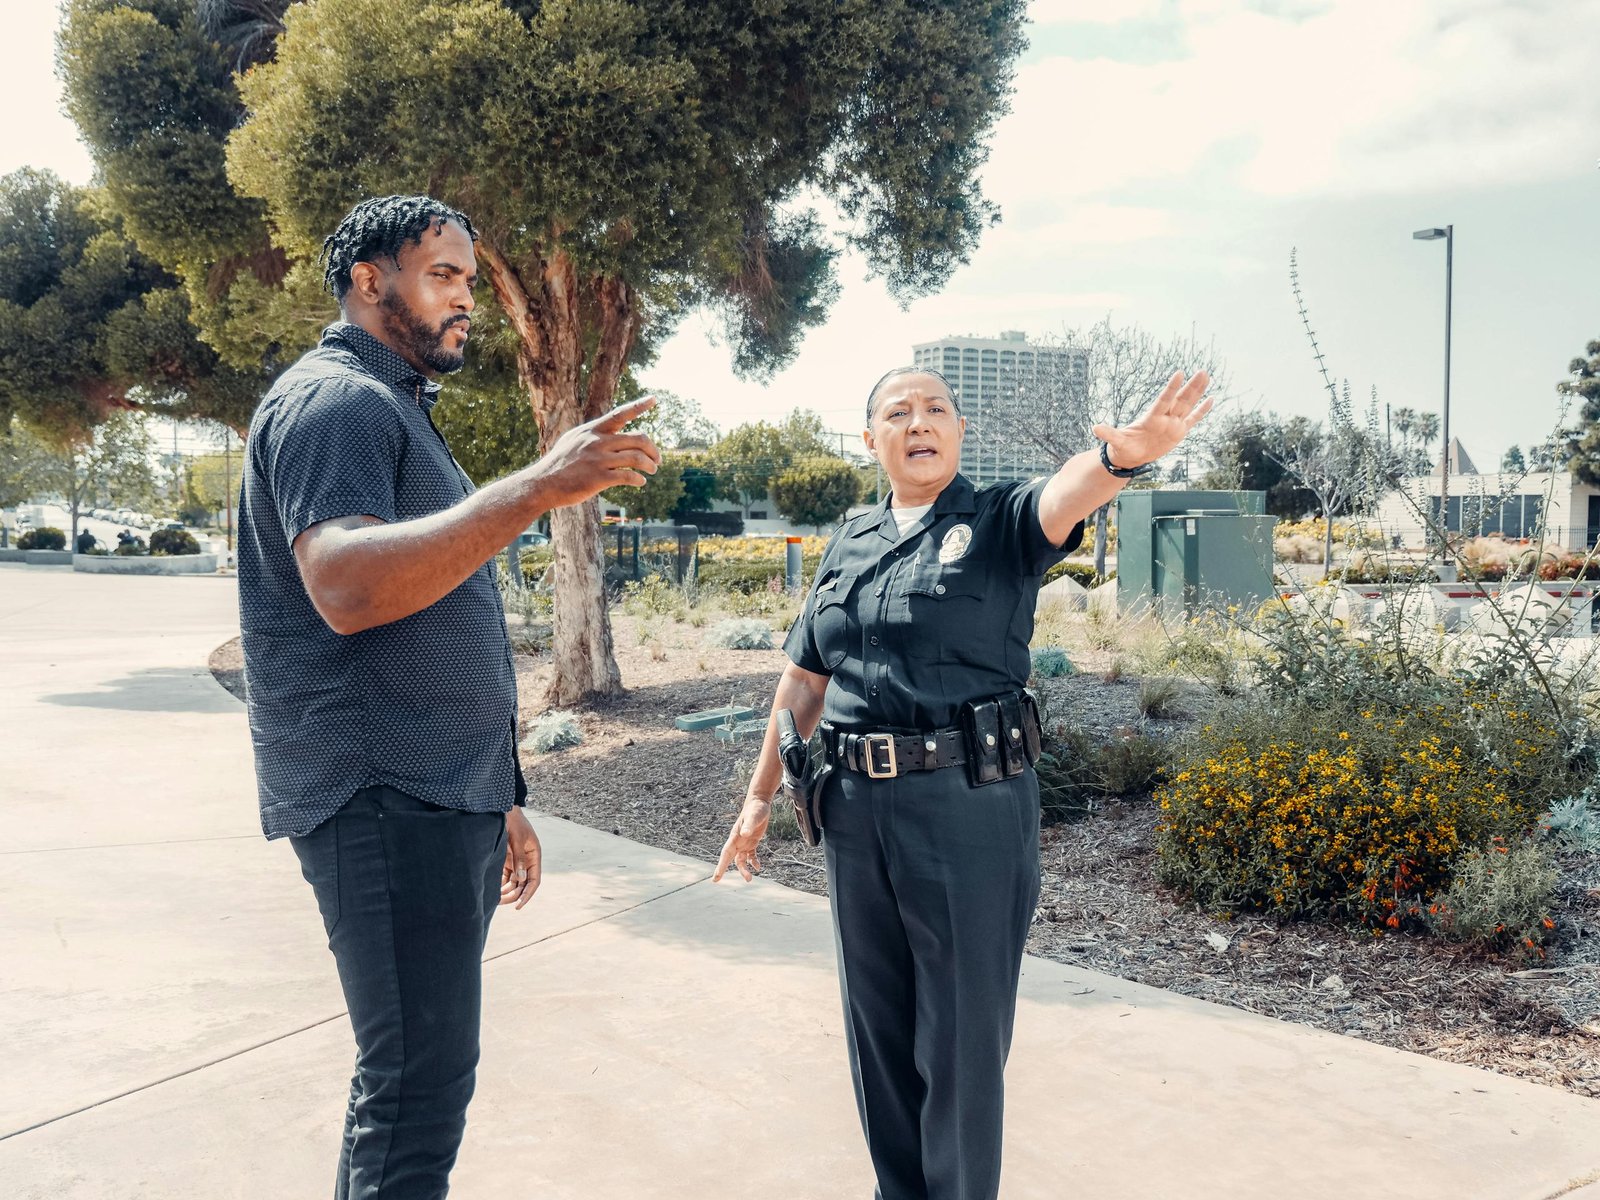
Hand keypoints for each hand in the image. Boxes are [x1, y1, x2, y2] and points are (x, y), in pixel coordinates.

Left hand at [500, 808, 541, 908]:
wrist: (504, 811)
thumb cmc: (513, 822)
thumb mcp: (517, 839)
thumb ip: (519, 859)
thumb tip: (521, 879)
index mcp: (534, 856)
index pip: (534, 880)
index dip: (527, 894)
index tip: (519, 905)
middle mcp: (527, 861)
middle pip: (523, 884)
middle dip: (515, 895)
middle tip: (502, 903)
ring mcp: (517, 861)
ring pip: (514, 882)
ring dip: (507, 891)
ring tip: (495, 900)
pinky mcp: (506, 860)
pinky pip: (505, 876)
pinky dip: (500, 884)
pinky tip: (493, 891)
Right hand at [529, 397, 661, 507]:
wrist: (541, 484)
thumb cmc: (558, 464)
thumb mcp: (572, 441)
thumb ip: (591, 436)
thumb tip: (610, 433)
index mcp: (591, 430)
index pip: (620, 414)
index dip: (639, 406)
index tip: (654, 399)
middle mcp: (596, 441)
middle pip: (637, 438)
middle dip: (652, 449)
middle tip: (657, 459)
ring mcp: (598, 459)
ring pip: (636, 458)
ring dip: (650, 465)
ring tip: (653, 470)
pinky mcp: (598, 478)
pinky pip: (628, 476)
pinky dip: (639, 479)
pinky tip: (641, 482)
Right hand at [712, 796, 772, 882]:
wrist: (759, 803)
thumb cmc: (755, 809)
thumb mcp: (754, 816)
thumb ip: (749, 825)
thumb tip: (745, 834)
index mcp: (735, 836)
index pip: (726, 853)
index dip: (721, 865)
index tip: (716, 876)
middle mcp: (737, 841)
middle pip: (729, 858)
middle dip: (723, 869)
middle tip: (717, 880)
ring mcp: (744, 842)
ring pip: (740, 859)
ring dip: (743, 869)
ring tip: (749, 879)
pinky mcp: (752, 842)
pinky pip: (750, 856)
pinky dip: (753, 862)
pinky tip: (758, 867)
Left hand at [1092, 370, 1212, 469]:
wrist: (1131, 455)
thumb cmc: (1123, 446)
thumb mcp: (1117, 442)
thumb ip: (1109, 434)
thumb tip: (1095, 428)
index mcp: (1152, 419)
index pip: (1163, 401)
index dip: (1171, 388)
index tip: (1179, 373)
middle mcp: (1165, 418)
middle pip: (1181, 400)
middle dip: (1191, 387)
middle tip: (1201, 371)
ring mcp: (1173, 424)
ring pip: (1188, 405)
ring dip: (1197, 392)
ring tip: (1206, 376)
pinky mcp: (1179, 432)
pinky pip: (1193, 419)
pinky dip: (1202, 411)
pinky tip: (1210, 399)